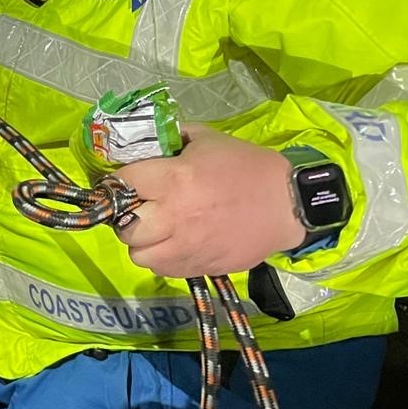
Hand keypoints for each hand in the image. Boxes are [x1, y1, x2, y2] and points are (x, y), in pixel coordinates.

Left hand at [111, 124, 305, 277]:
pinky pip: (163, 269)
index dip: (120, 181)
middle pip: (124, 227)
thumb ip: (171, 140)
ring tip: (158, 230)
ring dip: (143, 242)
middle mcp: (174, 217)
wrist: (287, 203)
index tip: (127, 181)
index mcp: (174, 180)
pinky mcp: (200, 266)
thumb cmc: (246, 166)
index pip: (123, 183)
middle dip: (127, 217)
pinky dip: (163, 258)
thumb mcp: (207, 139)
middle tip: (142, 209)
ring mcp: (187, 247)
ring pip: (139, 255)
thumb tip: (142, 144)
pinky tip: (177, 243)